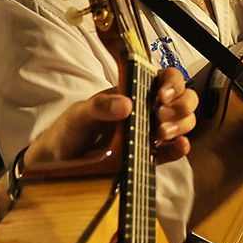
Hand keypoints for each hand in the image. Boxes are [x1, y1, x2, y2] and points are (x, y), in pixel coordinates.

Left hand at [24, 69, 198, 166]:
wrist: (60, 164)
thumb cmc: (69, 131)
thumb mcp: (79, 113)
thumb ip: (99, 105)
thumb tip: (126, 104)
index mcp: (133, 93)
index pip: (165, 79)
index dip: (173, 83)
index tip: (163, 94)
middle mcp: (147, 110)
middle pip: (182, 99)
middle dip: (181, 105)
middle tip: (162, 114)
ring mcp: (150, 133)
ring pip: (183, 123)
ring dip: (181, 125)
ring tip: (161, 133)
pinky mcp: (149, 156)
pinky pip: (172, 151)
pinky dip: (180, 148)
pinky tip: (179, 146)